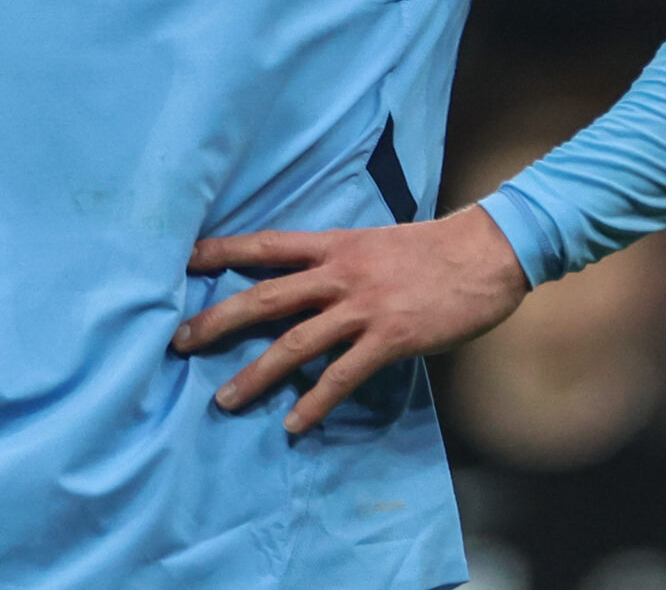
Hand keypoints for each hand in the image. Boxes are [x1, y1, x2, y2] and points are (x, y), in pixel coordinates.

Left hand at [173, 203, 528, 432]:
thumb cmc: (433, 248)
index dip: (222, 252)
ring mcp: (363, 307)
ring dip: (256, 374)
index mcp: (333, 245)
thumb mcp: (375, 242)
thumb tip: (308, 280)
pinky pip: (342, 375)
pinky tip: (294, 424)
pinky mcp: (389, 338)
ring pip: (295, 342)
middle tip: (179, 341)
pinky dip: (315, 402)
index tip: (182, 261)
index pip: (266, 245)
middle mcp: (339, 274)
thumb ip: (339, 260)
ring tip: (224, 399)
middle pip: (265, 297)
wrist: (487, 252)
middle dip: (218, 320)